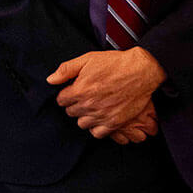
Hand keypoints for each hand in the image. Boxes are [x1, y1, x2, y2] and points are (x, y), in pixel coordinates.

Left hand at [46, 47, 166, 137]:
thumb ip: (66, 69)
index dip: (67, 93)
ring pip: (82, 123)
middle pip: (71, 112)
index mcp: (79, 90)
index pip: (61, 100)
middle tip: (86, 95)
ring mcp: (102, 115)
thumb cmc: (115, 63)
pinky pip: (97, 133)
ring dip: (85, 116)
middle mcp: (89, 105)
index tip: (75, 89)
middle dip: (75, 104)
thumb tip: (50, 80)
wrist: (141, 70)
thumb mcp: (88, 59)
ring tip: (93, 106)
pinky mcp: (114, 123)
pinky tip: (100, 116)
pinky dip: (96, 127)